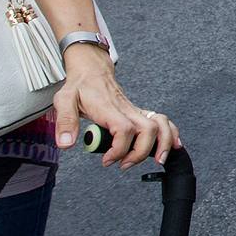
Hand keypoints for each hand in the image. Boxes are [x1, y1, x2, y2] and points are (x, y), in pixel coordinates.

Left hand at [55, 43, 181, 168]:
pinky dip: (171, 133)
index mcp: (109, 109)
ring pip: (160, 125)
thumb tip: (66, 143)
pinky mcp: (139, 113)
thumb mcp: (63, 100)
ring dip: (163, 143)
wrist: (93, 71)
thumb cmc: (80, 86)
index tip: (107, 160)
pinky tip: (172, 145)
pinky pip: (162, 121)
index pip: (124, 129)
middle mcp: (127, 110)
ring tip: (157, 160)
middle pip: (148, 130)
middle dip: (142, 152)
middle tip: (125, 164)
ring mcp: (135, 111)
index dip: (119, 149)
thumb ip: (65, 121)